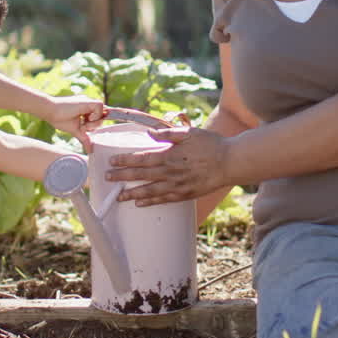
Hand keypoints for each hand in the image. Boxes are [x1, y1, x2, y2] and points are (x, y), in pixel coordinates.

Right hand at [45, 95, 105, 148]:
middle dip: (94, 125)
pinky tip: (85, 117)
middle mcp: (89, 105)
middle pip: (102, 116)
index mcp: (86, 110)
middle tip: (83, 126)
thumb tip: (90, 150)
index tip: (114, 119)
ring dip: (93, 122)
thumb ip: (84, 138)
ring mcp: (88, 102)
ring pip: (102, 112)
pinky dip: (94, 115)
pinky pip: (100, 107)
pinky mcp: (88, 101)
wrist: (50, 111)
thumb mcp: (75, 130)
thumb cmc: (60, 119)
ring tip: (82, 123)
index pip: (100, 114)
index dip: (104, 118)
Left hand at [109, 127, 228, 205]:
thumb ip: (168, 134)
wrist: (230, 162)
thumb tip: (150, 133)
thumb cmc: (210, 145)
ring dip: (132, 194)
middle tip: (107, 178)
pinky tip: (140, 204)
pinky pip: (164, 200)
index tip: (112, 161)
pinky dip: (151, 202)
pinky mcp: (186, 194)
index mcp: (170, 155)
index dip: (125, 160)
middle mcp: (171, 172)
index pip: (142, 158)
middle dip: (122, 177)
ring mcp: (178, 185)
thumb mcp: (189, 133)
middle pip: (141, 175)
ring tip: (118, 197)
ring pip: (150, 191)